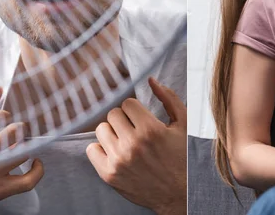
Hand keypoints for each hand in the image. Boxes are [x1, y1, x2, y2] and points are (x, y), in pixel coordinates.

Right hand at [0, 87, 43, 209]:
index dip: (7, 115)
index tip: (6, 119)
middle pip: (12, 133)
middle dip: (19, 128)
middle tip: (18, 129)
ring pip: (21, 153)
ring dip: (26, 145)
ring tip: (22, 143)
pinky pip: (27, 182)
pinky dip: (38, 170)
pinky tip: (36, 162)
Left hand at [86, 77, 186, 214]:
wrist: (180, 195)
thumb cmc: (183, 157)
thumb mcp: (183, 125)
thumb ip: (168, 98)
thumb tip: (151, 79)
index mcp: (150, 129)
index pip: (128, 103)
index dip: (136, 110)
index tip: (143, 119)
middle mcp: (132, 144)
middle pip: (113, 114)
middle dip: (124, 119)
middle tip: (135, 130)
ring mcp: (119, 160)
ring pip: (101, 129)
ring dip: (112, 133)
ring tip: (126, 141)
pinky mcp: (109, 175)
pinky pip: (91, 150)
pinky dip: (101, 149)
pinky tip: (116, 152)